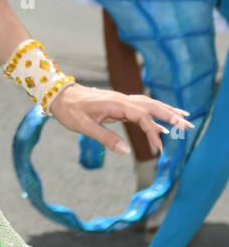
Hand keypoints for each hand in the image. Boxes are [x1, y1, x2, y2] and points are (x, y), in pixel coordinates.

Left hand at [48, 83, 193, 154]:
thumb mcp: (84, 126)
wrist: (59, 95)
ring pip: (148, 104)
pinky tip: (162, 122)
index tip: (159, 147)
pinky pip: (140, 107)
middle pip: (151, 105)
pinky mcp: (118, 104)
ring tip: (184, 119)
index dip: (152, 132)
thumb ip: (105, 138)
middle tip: (188, 125)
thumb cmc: (69, 110)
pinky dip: (154, 113)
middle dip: (170, 115)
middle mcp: (121, 99)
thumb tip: (125, 151)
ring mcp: (120, 100)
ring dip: (166, 111)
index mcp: (115, 104)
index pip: (142, 117)